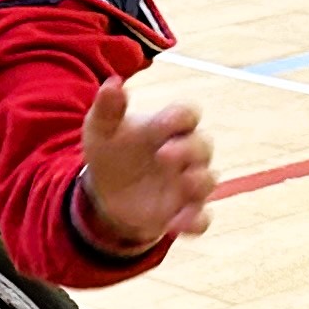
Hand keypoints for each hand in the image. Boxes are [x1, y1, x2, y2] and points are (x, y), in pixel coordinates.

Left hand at [81, 74, 215, 250]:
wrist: (105, 192)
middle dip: (189, 150)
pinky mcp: (184, 211)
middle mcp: (184, 154)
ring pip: (208, 180)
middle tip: (164, 156)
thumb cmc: (111, 152)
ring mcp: (186, 184)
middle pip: (203, 146)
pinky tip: (177, 225)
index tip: (160, 123)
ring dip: (198, 182)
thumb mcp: (101, 130)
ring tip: (182, 183)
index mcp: (167, 128)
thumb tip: (112, 83)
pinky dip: (195, 222)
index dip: (179, 118)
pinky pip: (201, 218)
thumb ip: (108, 108)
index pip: (187, 115)